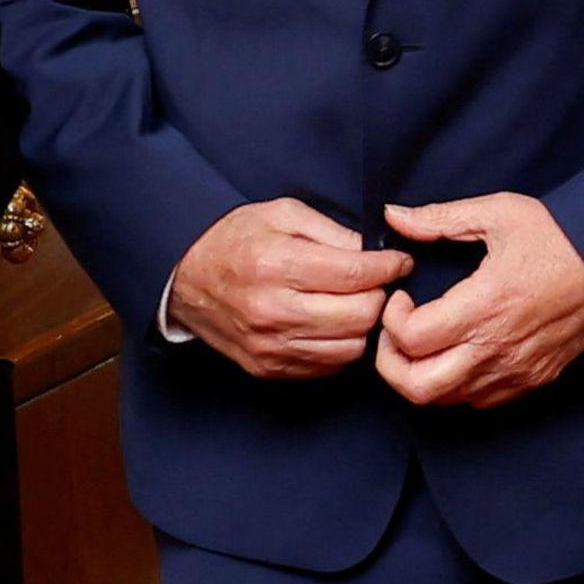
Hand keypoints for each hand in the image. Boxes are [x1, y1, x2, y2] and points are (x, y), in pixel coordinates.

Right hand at [170, 199, 412, 378]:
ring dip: (363, 326)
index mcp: (276, 264)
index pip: (355, 274)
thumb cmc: (235, 239)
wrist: (184, 278)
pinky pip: (327, 366)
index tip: (399, 262)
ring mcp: (270, 346)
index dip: (389, 267)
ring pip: (350, 348)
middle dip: (380, 296)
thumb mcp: (282, 214)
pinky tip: (333, 324)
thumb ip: (333, 231)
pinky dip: (340, 346)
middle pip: (359, 315)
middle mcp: (272, 311)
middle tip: (377, 283)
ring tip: (356, 303)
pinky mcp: (268, 369)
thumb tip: (375, 252)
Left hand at [373, 195, 583, 407]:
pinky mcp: (533, 379)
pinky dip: (456, 385)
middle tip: (396, 333)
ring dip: (422, 375)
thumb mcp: (499, 213)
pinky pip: (479, 401)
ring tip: (425, 342)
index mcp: (484, 304)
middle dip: (390, 363)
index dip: (391, 320)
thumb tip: (393, 215)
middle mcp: (497, 347)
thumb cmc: (560, 236)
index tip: (402, 298)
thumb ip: (440, 219)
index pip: (411, 339)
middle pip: (418, 387)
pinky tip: (459, 352)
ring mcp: (516, 370)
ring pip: (445, 400)